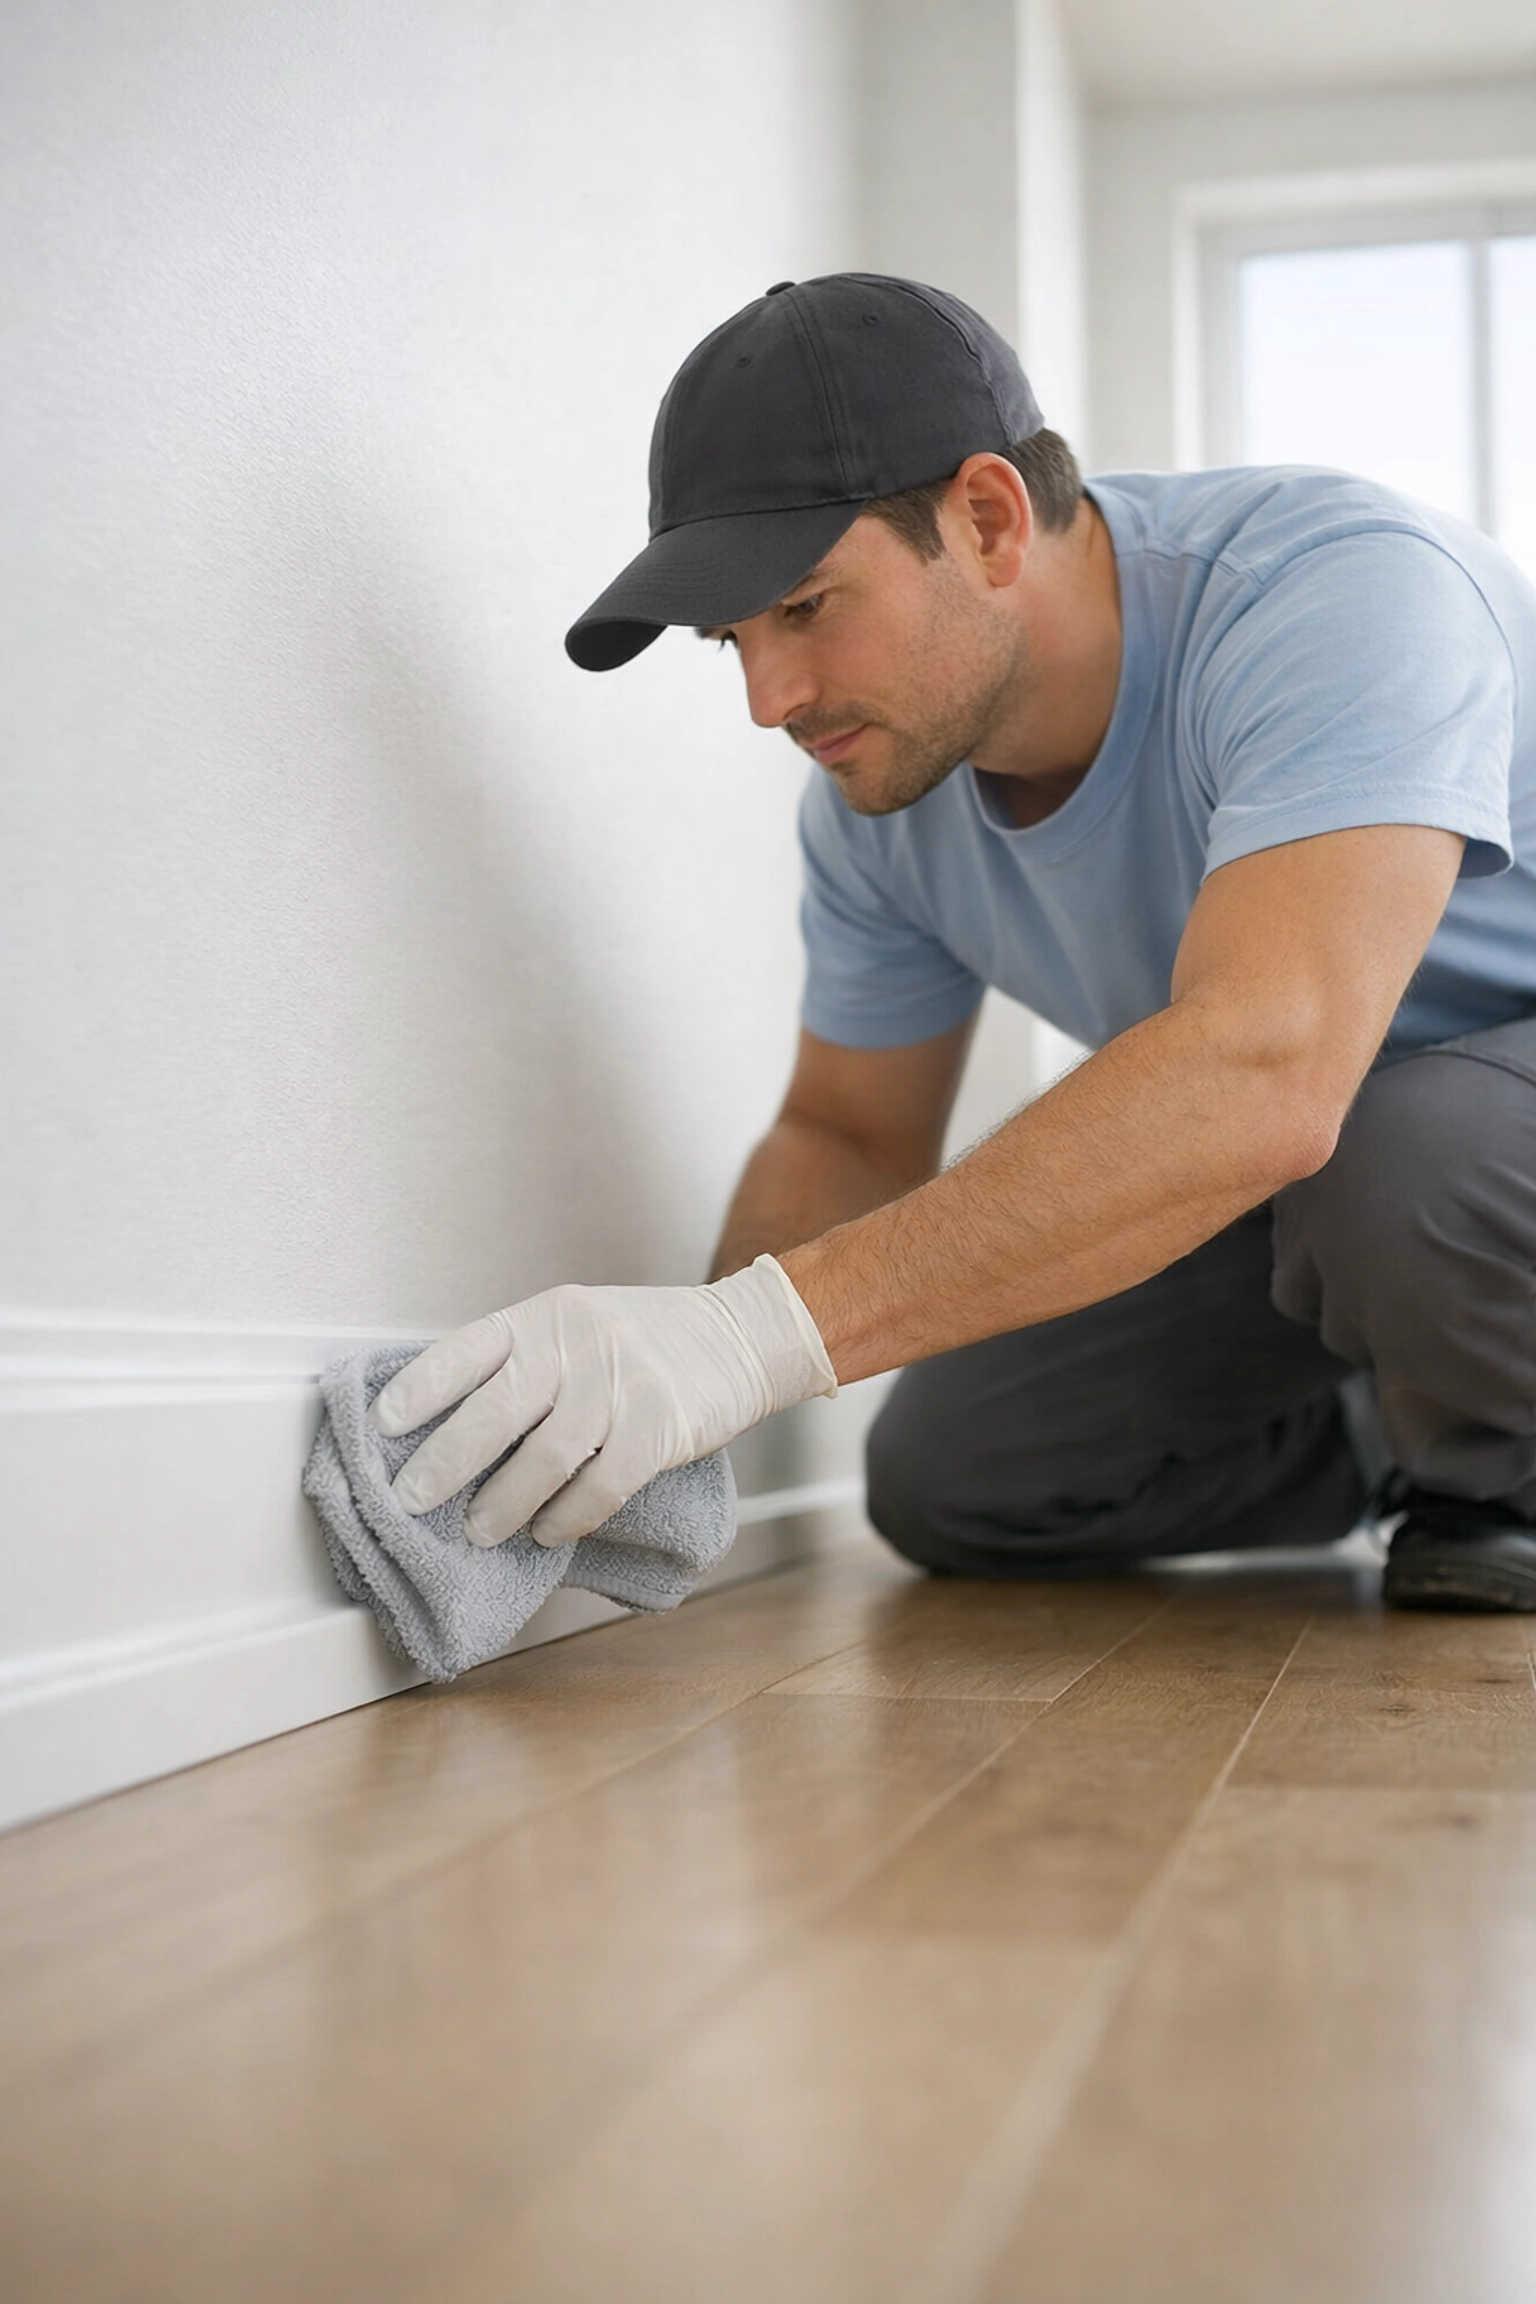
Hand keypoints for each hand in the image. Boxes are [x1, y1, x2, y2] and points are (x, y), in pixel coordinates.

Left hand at [369, 1255, 836, 1547]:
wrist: (738, 1336)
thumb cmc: (641, 1340)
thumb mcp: (575, 1326)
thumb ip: (522, 1364)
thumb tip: (446, 1429)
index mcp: (544, 1316)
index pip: (466, 1349)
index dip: (419, 1389)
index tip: (381, 1426)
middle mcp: (578, 1342)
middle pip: (495, 1410)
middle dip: (444, 1463)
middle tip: (410, 1501)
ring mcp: (622, 1382)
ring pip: (544, 1457)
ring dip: (503, 1503)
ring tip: (477, 1530)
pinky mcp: (660, 1425)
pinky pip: (600, 1484)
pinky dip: (566, 1516)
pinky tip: (546, 1531)